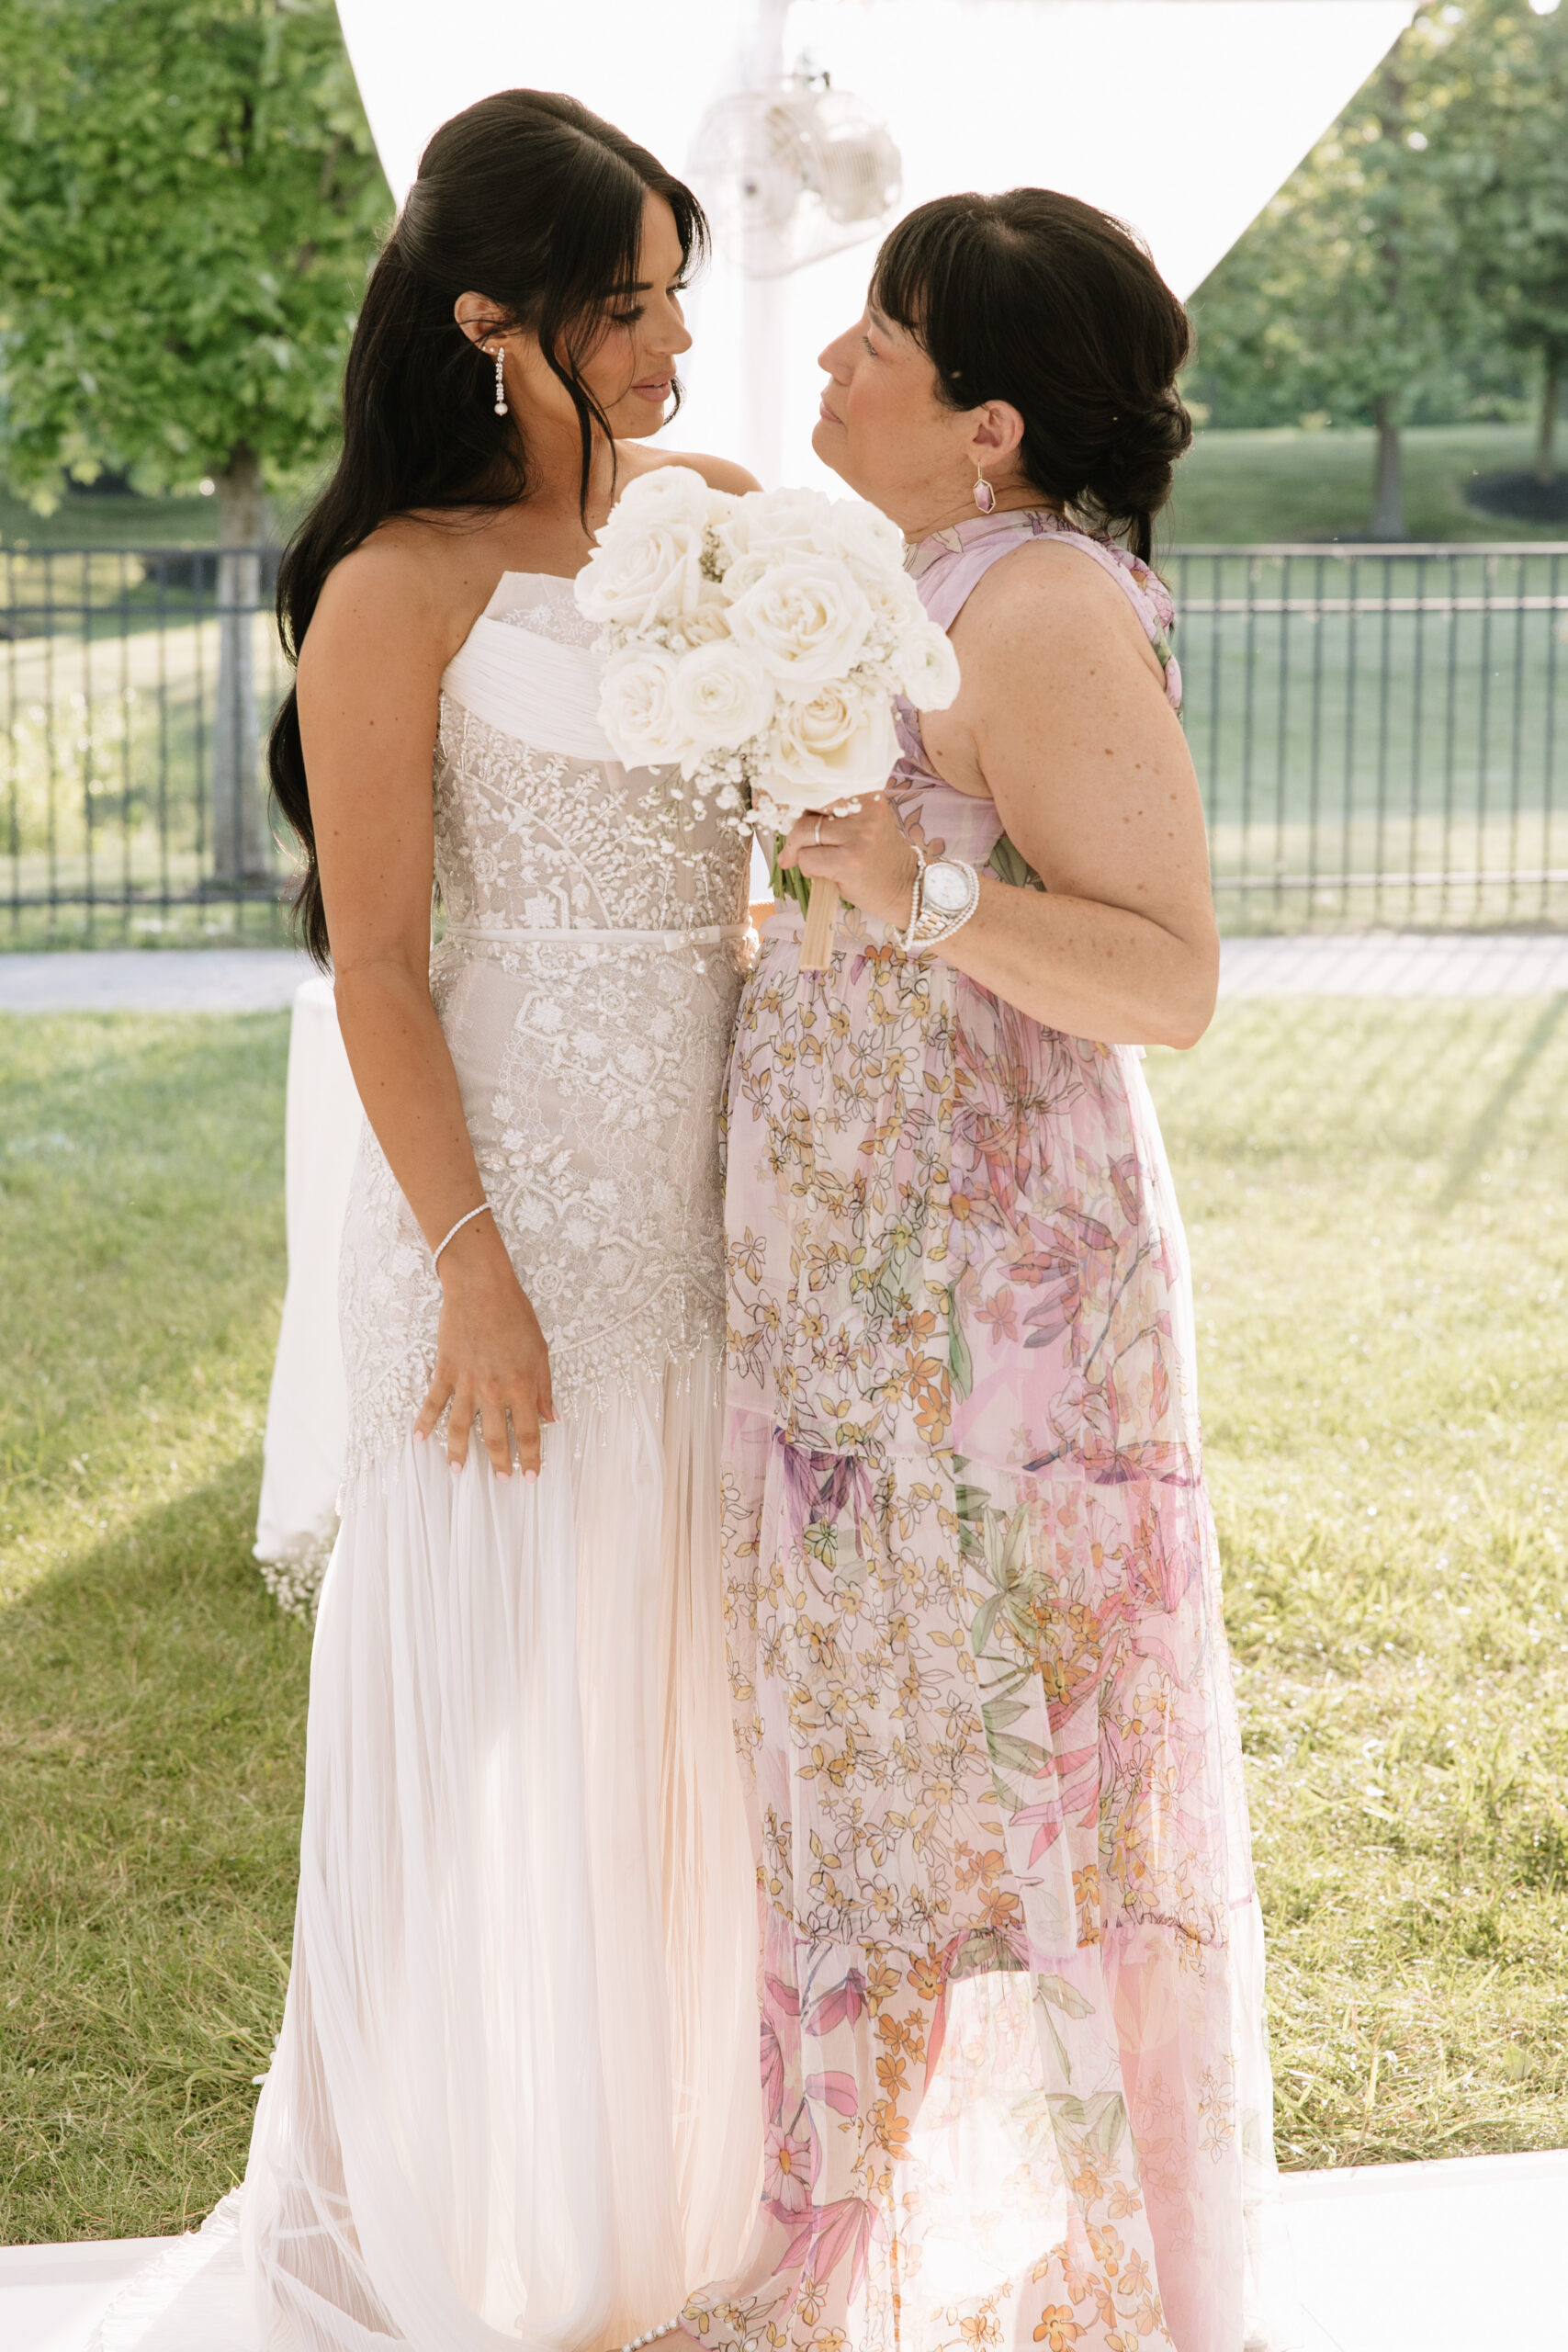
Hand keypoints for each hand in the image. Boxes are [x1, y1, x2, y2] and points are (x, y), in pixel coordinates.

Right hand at [413, 1217, 555, 1475]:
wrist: (481, 1287)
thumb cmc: (515, 1315)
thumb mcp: (540, 1351)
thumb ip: (544, 1387)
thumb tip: (551, 1417)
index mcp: (521, 1386)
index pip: (529, 1432)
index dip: (532, 1457)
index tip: (532, 1476)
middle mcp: (493, 1390)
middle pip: (497, 1437)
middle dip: (501, 1462)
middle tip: (502, 1480)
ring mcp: (467, 1382)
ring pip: (461, 1427)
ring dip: (458, 1452)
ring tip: (457, 1471)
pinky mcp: (446, 1370)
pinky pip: (434, 1402)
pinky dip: (425, 1421)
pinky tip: (418, 1438)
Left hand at [779, 792, 920, 931]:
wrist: (906, 887)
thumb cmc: (877, 856)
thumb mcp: (861, 823)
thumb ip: (829, 813)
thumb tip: (781, 813)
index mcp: (866, 792)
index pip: (818, 785)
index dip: (791, 795)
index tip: (769, 799)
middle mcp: (864, 808)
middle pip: (806, 807)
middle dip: (793, 830)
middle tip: (794, 849)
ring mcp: (859, 834)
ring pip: (803, 834)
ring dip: (802, 853)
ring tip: (820, 863)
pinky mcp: (851, 860)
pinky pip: (808, 859)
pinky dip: (808, 869)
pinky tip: (826, 875)